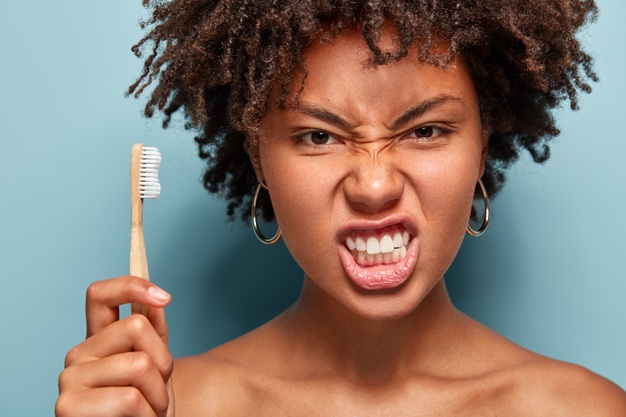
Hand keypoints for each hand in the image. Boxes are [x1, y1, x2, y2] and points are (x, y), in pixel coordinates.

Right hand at [55, 276, 173, 416]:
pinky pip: (130, 399)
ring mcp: (69, 381)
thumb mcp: (157, 367)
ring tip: (148, 411)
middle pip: (137, 326)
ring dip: (159, 394)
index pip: (99, 294)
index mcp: (97, 341)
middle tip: (157, 389)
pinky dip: (148, 415)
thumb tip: (155, 300)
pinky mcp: (69, 409)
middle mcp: (77, 355)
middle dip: (164, 360)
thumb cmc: (146, 409)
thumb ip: (153, 334)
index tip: (165, 297)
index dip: (132, 286)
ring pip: (140, 364)